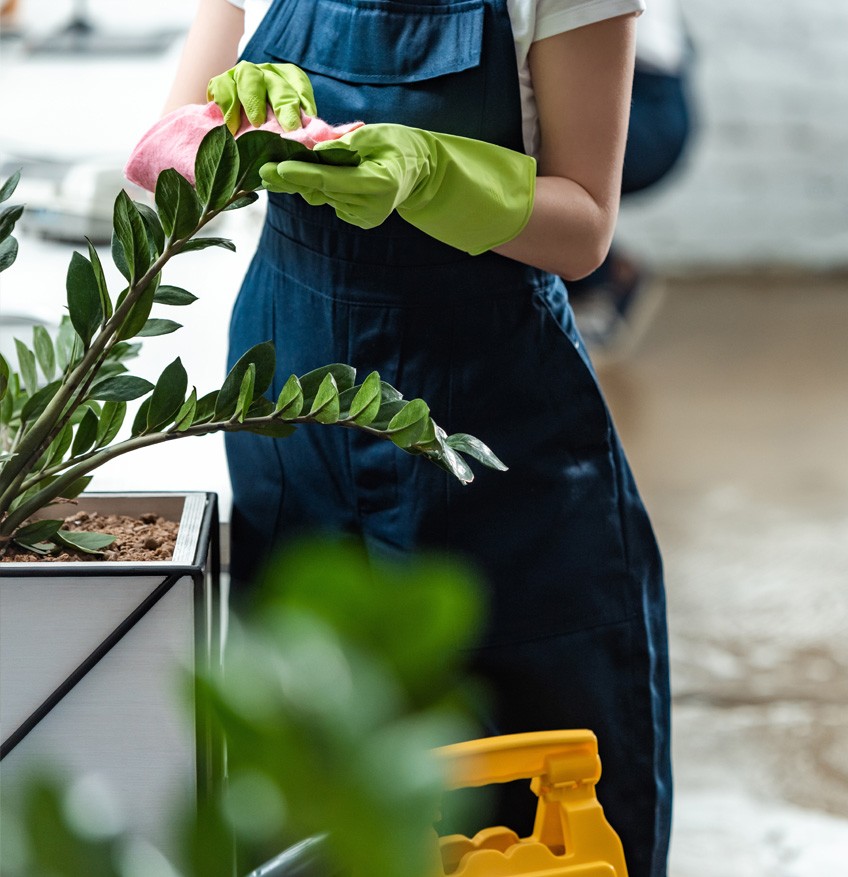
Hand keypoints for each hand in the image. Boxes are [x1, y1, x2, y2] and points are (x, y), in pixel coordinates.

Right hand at [207, 61, 316, 133]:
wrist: (236, 130)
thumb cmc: (270, 129)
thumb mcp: (287, 126)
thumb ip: (301, 129)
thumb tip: (320, 143)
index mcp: (288, 79)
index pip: (299, 84)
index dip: (304, 100)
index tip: (309, 119)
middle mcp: (267, 73)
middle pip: (277, 84)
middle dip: (284, 105)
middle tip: (289, 127)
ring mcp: (243, 74)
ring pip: (249, 77)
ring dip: (254, 101)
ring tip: (257, 124)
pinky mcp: (222, 81)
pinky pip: (223, 85)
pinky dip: (227, 105)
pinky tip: (232, 126)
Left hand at [259, 123, 535, 254]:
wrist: (421, 169)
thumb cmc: (400, 144)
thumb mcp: (376, 134)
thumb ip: (345, 143)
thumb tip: (314, 148)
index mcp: (379, 184)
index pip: (333, 179)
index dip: (303, 173)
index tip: (277, 167)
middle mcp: (371, 207)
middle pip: (322, 191)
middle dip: (291, 180)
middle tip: (260, 171)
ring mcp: (365, 217)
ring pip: (322, 197)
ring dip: (299, 183)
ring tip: (272, 172)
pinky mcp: (359, 219)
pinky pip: (330, 201)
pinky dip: (316, 187)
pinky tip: (302, 177)